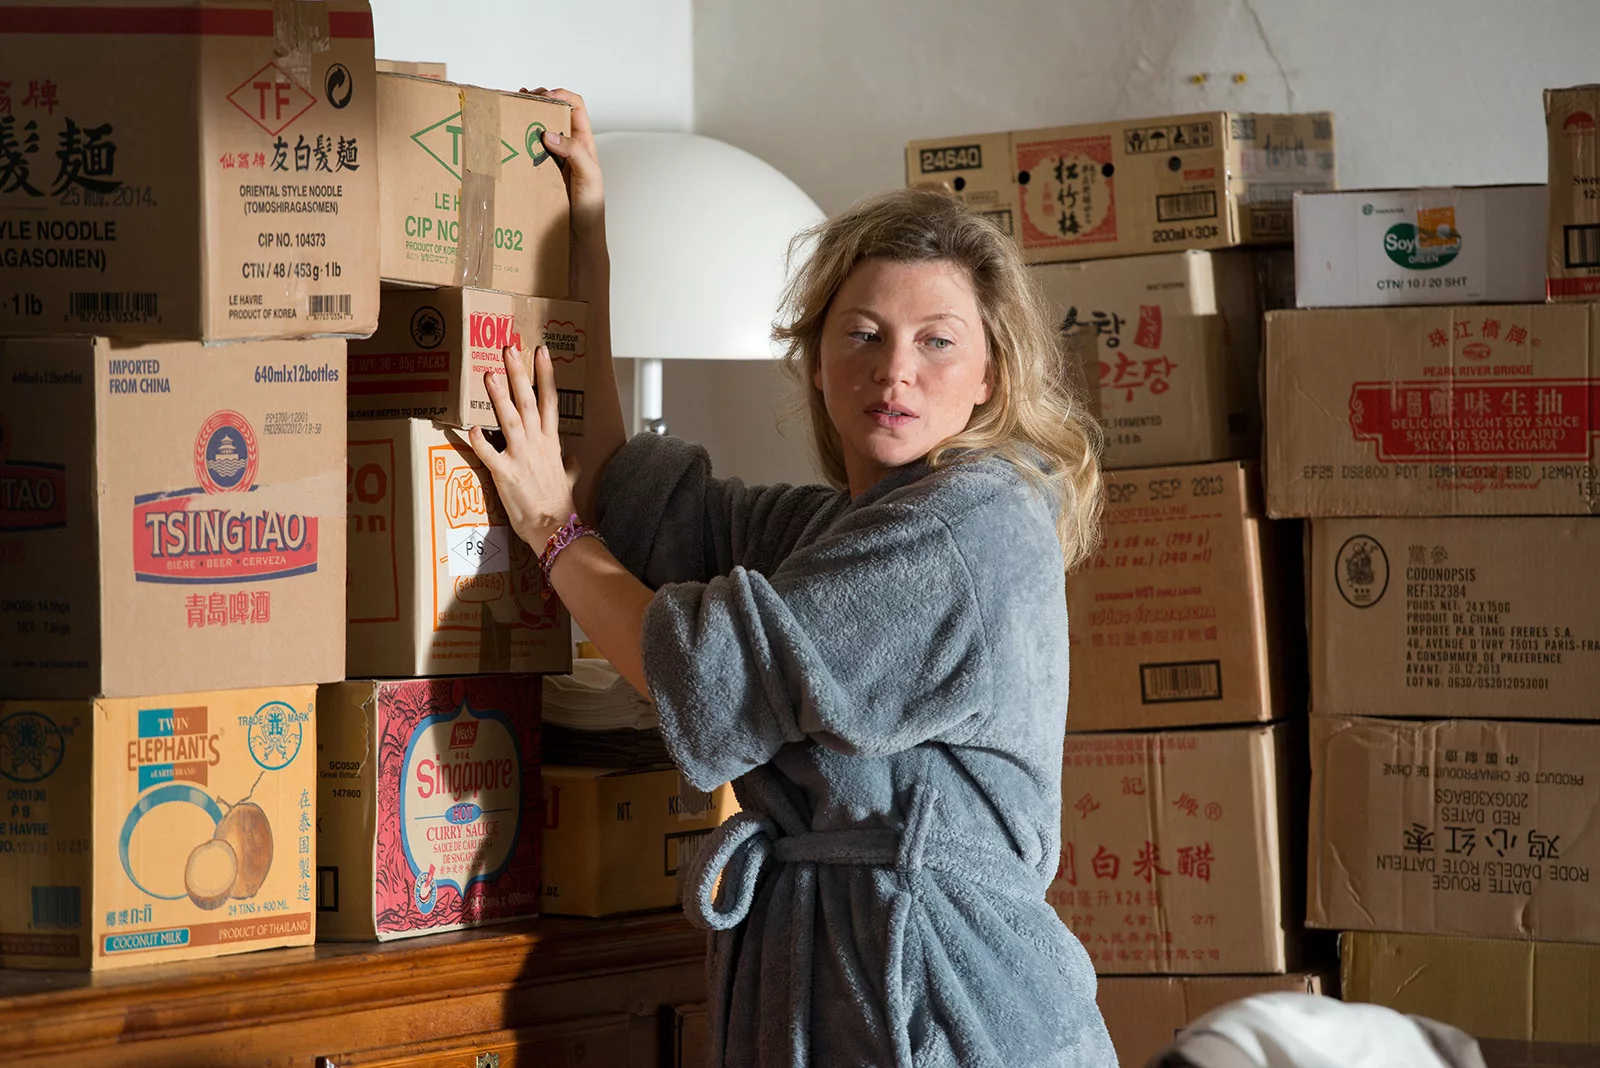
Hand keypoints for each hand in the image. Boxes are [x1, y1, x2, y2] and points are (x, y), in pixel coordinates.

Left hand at [467, 345, 578, 549]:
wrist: (555, 528)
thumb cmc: (559, 505)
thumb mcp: (568, 480)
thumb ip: (569, 466)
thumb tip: (573, 460)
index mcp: (551, 443)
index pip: (551, 401)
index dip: (546, 375)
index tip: (542, 352)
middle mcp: (537, 444)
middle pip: (529, 401)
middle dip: (520, 374)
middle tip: (510, 349)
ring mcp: (522, 457)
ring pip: (511, 419)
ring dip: (499, 396)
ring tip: (489, 373)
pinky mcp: (507, 474)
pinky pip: (489, 454)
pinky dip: (479, 441)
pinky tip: (469, 428)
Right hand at [523, 86, 606, 284]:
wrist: (580, 241)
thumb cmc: (590, 211)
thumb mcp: (590, 177)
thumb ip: (574, 152)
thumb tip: (549, 133)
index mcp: (584, 144)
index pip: (575, 106)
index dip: (559, 95)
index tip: (540, 98)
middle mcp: (568, 148)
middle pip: (552, 113)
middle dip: (535, 102)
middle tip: (515, 100)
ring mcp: (552, 161)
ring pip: (537, 131)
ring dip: (523, 120)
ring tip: (506, 114)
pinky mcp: (539, 175)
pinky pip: (527, 153)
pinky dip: (516, 143)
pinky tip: (505, 142)